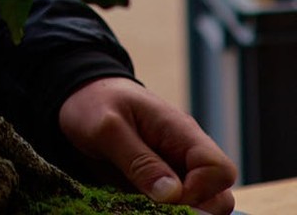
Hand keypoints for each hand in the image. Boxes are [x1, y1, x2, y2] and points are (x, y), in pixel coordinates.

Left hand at [58, 76, 235, 213]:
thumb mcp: (107, 128)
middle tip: (154, 207)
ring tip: (143, 206)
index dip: (202, 191)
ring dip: (177, 212)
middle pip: (219, 194)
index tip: (169, 198)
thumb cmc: (93, 103)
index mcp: (180, 131)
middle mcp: (185, 152)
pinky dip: (163, 212)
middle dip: (195, 209)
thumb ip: (139, 160)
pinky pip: (175, 206)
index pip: (219, 169)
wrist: (78, 96)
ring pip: (201, 205)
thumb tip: (174, 195)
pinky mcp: (160, 182)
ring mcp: (176, 168)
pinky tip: (138, 207)